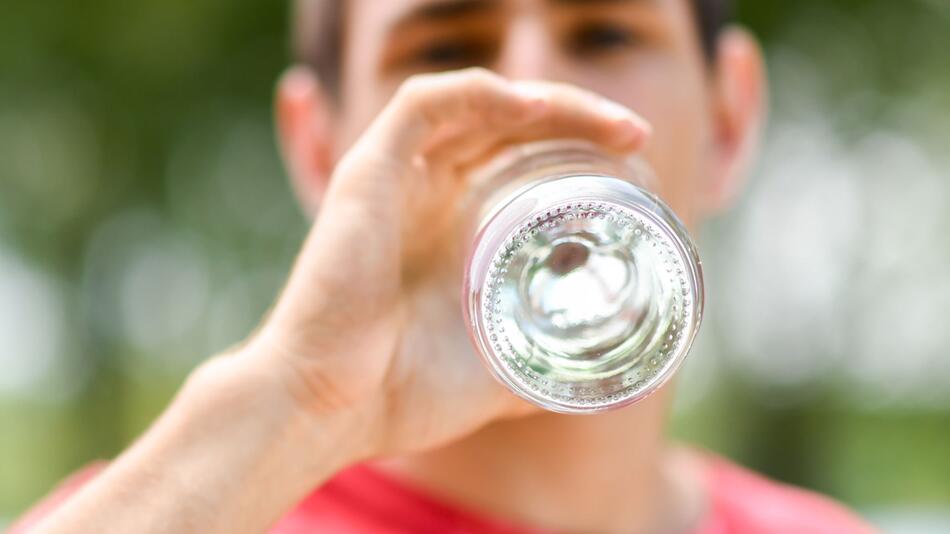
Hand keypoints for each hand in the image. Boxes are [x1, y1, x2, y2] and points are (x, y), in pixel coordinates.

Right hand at [249, 67, 651, 460]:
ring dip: (549, 101)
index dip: (577, 148)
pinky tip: (535, 108)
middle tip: (635, 135)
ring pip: (476, 103)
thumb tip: (595, 383)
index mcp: (451, 227)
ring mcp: (395, 178)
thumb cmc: (401, 395)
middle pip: (507, 123)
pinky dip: (480, 94)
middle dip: (577, 119)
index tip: (636, 164)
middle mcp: (424, 192)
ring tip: (612, 122)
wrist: (327, 412)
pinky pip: (424, 105)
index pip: (518, 157)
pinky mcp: (366, 172)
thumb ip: (537, 366)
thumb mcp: (496, 373)